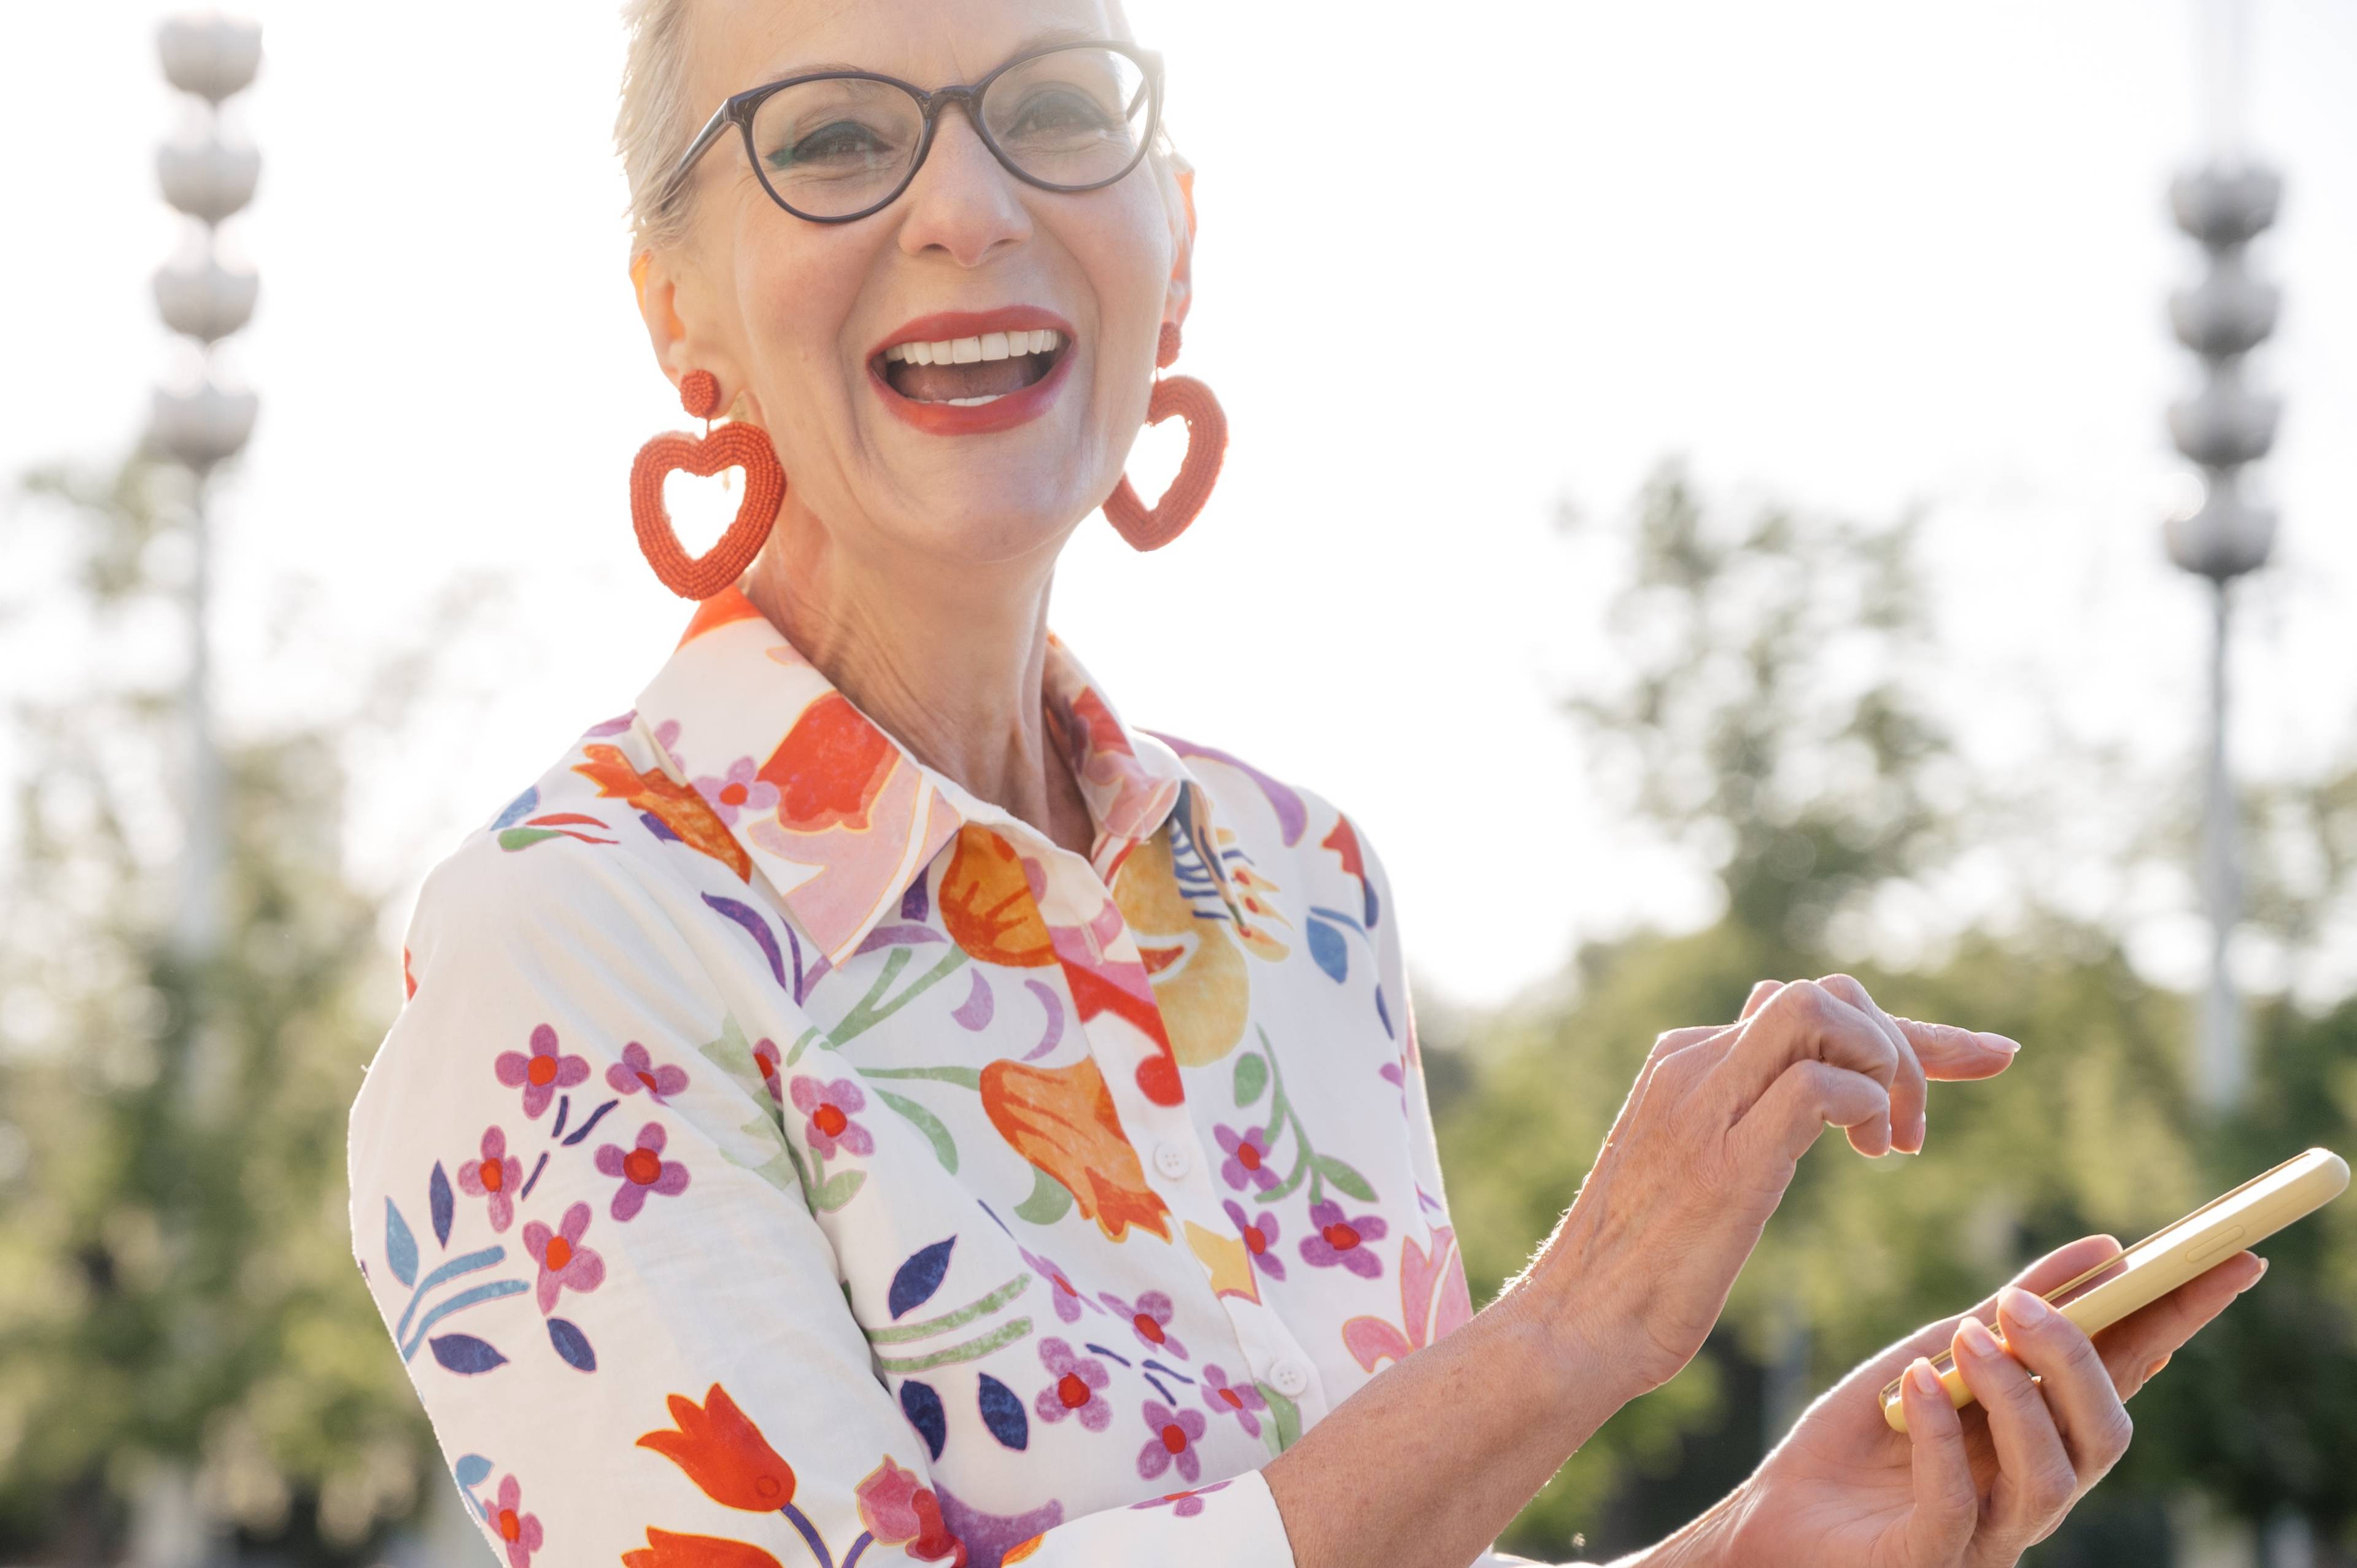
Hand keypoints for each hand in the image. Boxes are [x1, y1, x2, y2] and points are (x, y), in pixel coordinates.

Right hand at [1536, 975, 2017, 1393]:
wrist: (1574, 1328)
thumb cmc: (1637, 1271)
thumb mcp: (1690, 1170)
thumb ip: (1738, 1116)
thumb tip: (1800, 1088)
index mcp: (1683, 1062)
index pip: (1804, 1006)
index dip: (1907, 1029)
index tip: (1988, 1055)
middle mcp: (1693, 1062)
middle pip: (1824, 993)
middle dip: (1908, 1043)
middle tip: (1917, 1135)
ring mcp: (1703, 1102)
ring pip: (1821, 1010)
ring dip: (1887, 1066)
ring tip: (1893, 1147)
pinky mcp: (1725, 1156)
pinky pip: (1821, 1086)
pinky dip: (1868, 1109)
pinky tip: (1873, 1157)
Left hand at [1683, 1236, 2267, 1567]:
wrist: (1777, 1514)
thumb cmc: (1862, 1437)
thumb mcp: (1934, 1354)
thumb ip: (2007, 1312)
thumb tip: (2105, 1251)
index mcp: (2043, 1434)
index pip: (2128, 1377)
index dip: (2180, 1324)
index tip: (2227, 1262)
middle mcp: (2031, 1489)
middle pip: (2106, 1435)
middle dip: (2081, 1364)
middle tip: (2021, 1304)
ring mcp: (1989, 1532)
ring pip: (2052, 1477)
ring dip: (2014, 1397)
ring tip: (1966, 1336)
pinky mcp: (1930, 1559)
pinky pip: (1958, 1504)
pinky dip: (1942, 1438)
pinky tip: (1914, 1385)